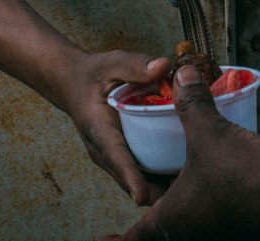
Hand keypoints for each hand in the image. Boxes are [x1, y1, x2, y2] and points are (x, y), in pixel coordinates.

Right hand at [60, 51, 172, 205]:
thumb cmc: (93, 74)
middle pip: (127, 176)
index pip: (115, 155)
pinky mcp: (121, 155)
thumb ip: (136, 65)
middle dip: (150, 190)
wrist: (72, 83)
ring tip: (188, 189)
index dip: (129, 176)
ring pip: (134, 178)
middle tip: (181, 195)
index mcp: (98, 127)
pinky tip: (183, 173)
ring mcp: (111, 156)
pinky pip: (139, 170)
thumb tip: (164, 66)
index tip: (142, 197)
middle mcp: (102, 149)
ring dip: (156, 186)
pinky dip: (157, 175)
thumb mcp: (112, 63)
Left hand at [106, 65, 259, 240]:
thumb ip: (191, 103)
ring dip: (179, 199)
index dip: (115, 240)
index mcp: (170, 219)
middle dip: (151, 205)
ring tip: (174, 175)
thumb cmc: (243, 179)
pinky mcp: (236, 216)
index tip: (101, 239)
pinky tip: (213, 168)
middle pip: (160, 225)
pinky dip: (205, 191)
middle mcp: (189, 228)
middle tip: (139, 192)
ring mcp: (214, 225)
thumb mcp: (209, 134)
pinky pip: (211, 205)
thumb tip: (181, 73)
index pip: (132, 237)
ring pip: (188, 214)